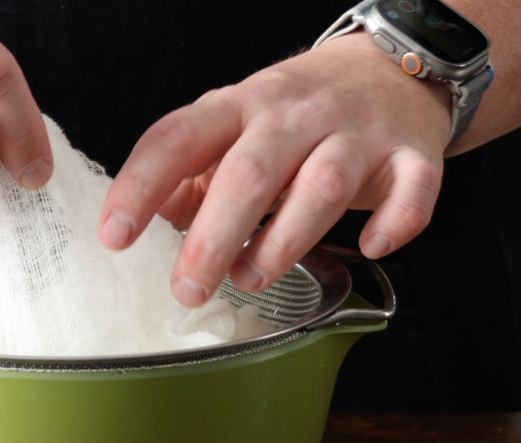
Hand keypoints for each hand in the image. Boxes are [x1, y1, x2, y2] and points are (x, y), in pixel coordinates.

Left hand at [98, 34, 451, 305]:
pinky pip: (411, 192)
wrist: (389, 69)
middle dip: (213, 238)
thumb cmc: (294, 116)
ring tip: (250, 279)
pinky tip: (370, 248)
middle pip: (249, 173)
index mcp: (237, 109)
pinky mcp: (410, 156)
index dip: (141, 187)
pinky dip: (394, 223)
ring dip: (282, 243)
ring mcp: (355, 134)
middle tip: (187, 290)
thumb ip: (190, 177)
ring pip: (320, 187)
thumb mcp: (231, 131)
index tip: (114, 238)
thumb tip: (151, 224)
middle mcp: (293, 116)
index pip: (177, 139)